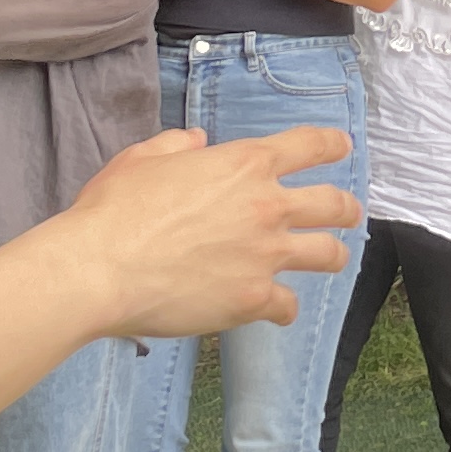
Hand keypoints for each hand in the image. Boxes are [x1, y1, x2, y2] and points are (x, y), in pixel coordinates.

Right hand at [61, 124, 361, 336]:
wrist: (100, 269)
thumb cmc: (113, 211)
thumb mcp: (142, 158)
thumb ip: (176, 145)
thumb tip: (195, 141)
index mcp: (244, 165)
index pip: (309, 146)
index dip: (331, 145)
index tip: (342, 147)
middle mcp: (267, 206)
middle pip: (333, 204)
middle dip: (347, 207)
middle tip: (349, 212)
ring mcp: (265, 255)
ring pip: (326, 254)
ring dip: (332, 255)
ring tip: (333, 257)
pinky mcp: (253, 299)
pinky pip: (288, 305)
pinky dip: (285, 308)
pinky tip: (279, 310)